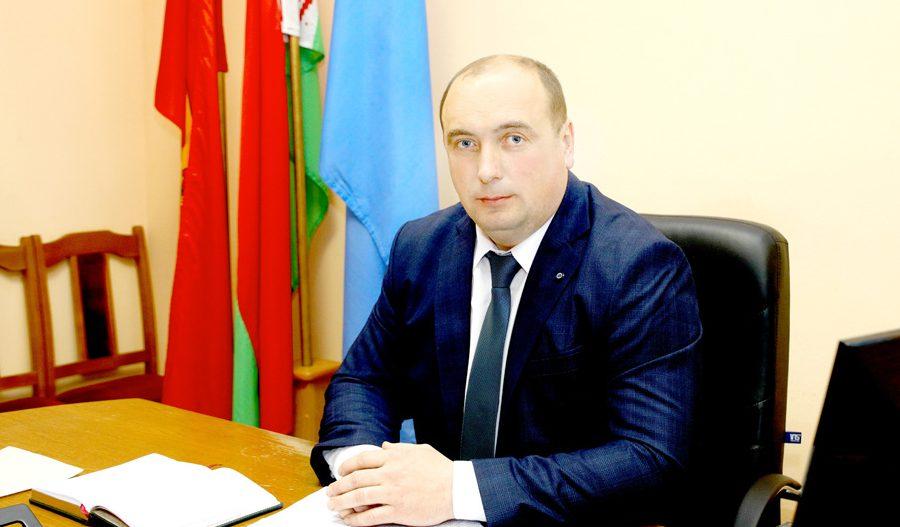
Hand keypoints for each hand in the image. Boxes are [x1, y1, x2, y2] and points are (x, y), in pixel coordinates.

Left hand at [326, 442, 453, 525]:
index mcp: (394, 458)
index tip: (340, 472)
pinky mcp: (398, 512)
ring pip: (359, 497)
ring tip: (333, 505)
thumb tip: (384, 446)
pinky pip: (372, 516)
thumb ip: (399, 448)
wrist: (457, 489)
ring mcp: (393, 494)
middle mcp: (390, 474)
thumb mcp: (420, 450)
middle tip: (330, 491)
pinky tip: (349, 520)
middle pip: (356, 479)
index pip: (362, 459)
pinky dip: (357, 519)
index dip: (347, 466)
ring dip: (342, 502)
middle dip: (339, 486)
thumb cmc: (440, 469)